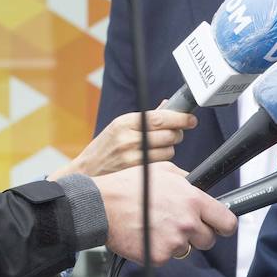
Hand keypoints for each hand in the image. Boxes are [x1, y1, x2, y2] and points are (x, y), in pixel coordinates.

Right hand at [50, 108, 195, 178]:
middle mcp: (128, 137)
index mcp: (125, 122)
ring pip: (168, 151)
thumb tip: (167, 104)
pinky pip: (161, 164)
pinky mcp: (134, 171)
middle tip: (174, 135)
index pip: (159, 117)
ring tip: (158, 149)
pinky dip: (162, 161)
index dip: (180, 118)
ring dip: (169, 149)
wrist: (86, 171)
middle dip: (177, 134)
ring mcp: (131, 155)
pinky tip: (153, 160)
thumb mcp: (120, 127)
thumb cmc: (106, 147)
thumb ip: (145, 117)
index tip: (191, 119)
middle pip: (168, 134)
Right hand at [93, 162, 235, 264]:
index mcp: (194, 200)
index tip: (219, 226)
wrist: (101, 205)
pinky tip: (145, 236)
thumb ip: (188, 182)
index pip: (227, 222)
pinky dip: (157, 250)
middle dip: (198, 234)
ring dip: (176, 242)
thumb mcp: (164, 171)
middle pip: (209, 240)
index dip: (224, 226)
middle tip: (178, 225)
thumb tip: (199, 188)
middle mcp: (188, 222)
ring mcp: (174, 242)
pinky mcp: (158, 256)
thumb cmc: (129, 186)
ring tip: (155, 226)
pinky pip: (166, 257)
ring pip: (186, 249)